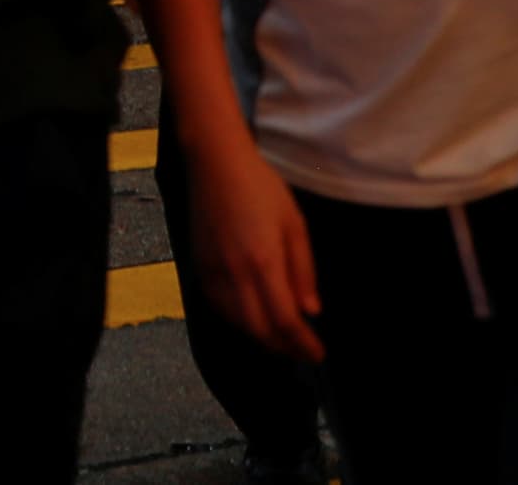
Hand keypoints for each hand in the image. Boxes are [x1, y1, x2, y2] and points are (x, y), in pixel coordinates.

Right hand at [187, 128, 323, 361]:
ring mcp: (213, 271)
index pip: (285, 320)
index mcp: (263, 262)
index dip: (303, 343)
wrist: (215, 163)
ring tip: (281, 340)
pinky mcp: (199, 266)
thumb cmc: (262, 187)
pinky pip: (218, 307)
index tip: (318, 354)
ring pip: (236, 323)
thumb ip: (303, 270)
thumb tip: (310, 310)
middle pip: (259, 330)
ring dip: (261, 338)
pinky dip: (237, 322)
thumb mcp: (295, 224)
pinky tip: (251, 320)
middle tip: (302, 351)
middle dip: (283, 348)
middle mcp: (235, 274)